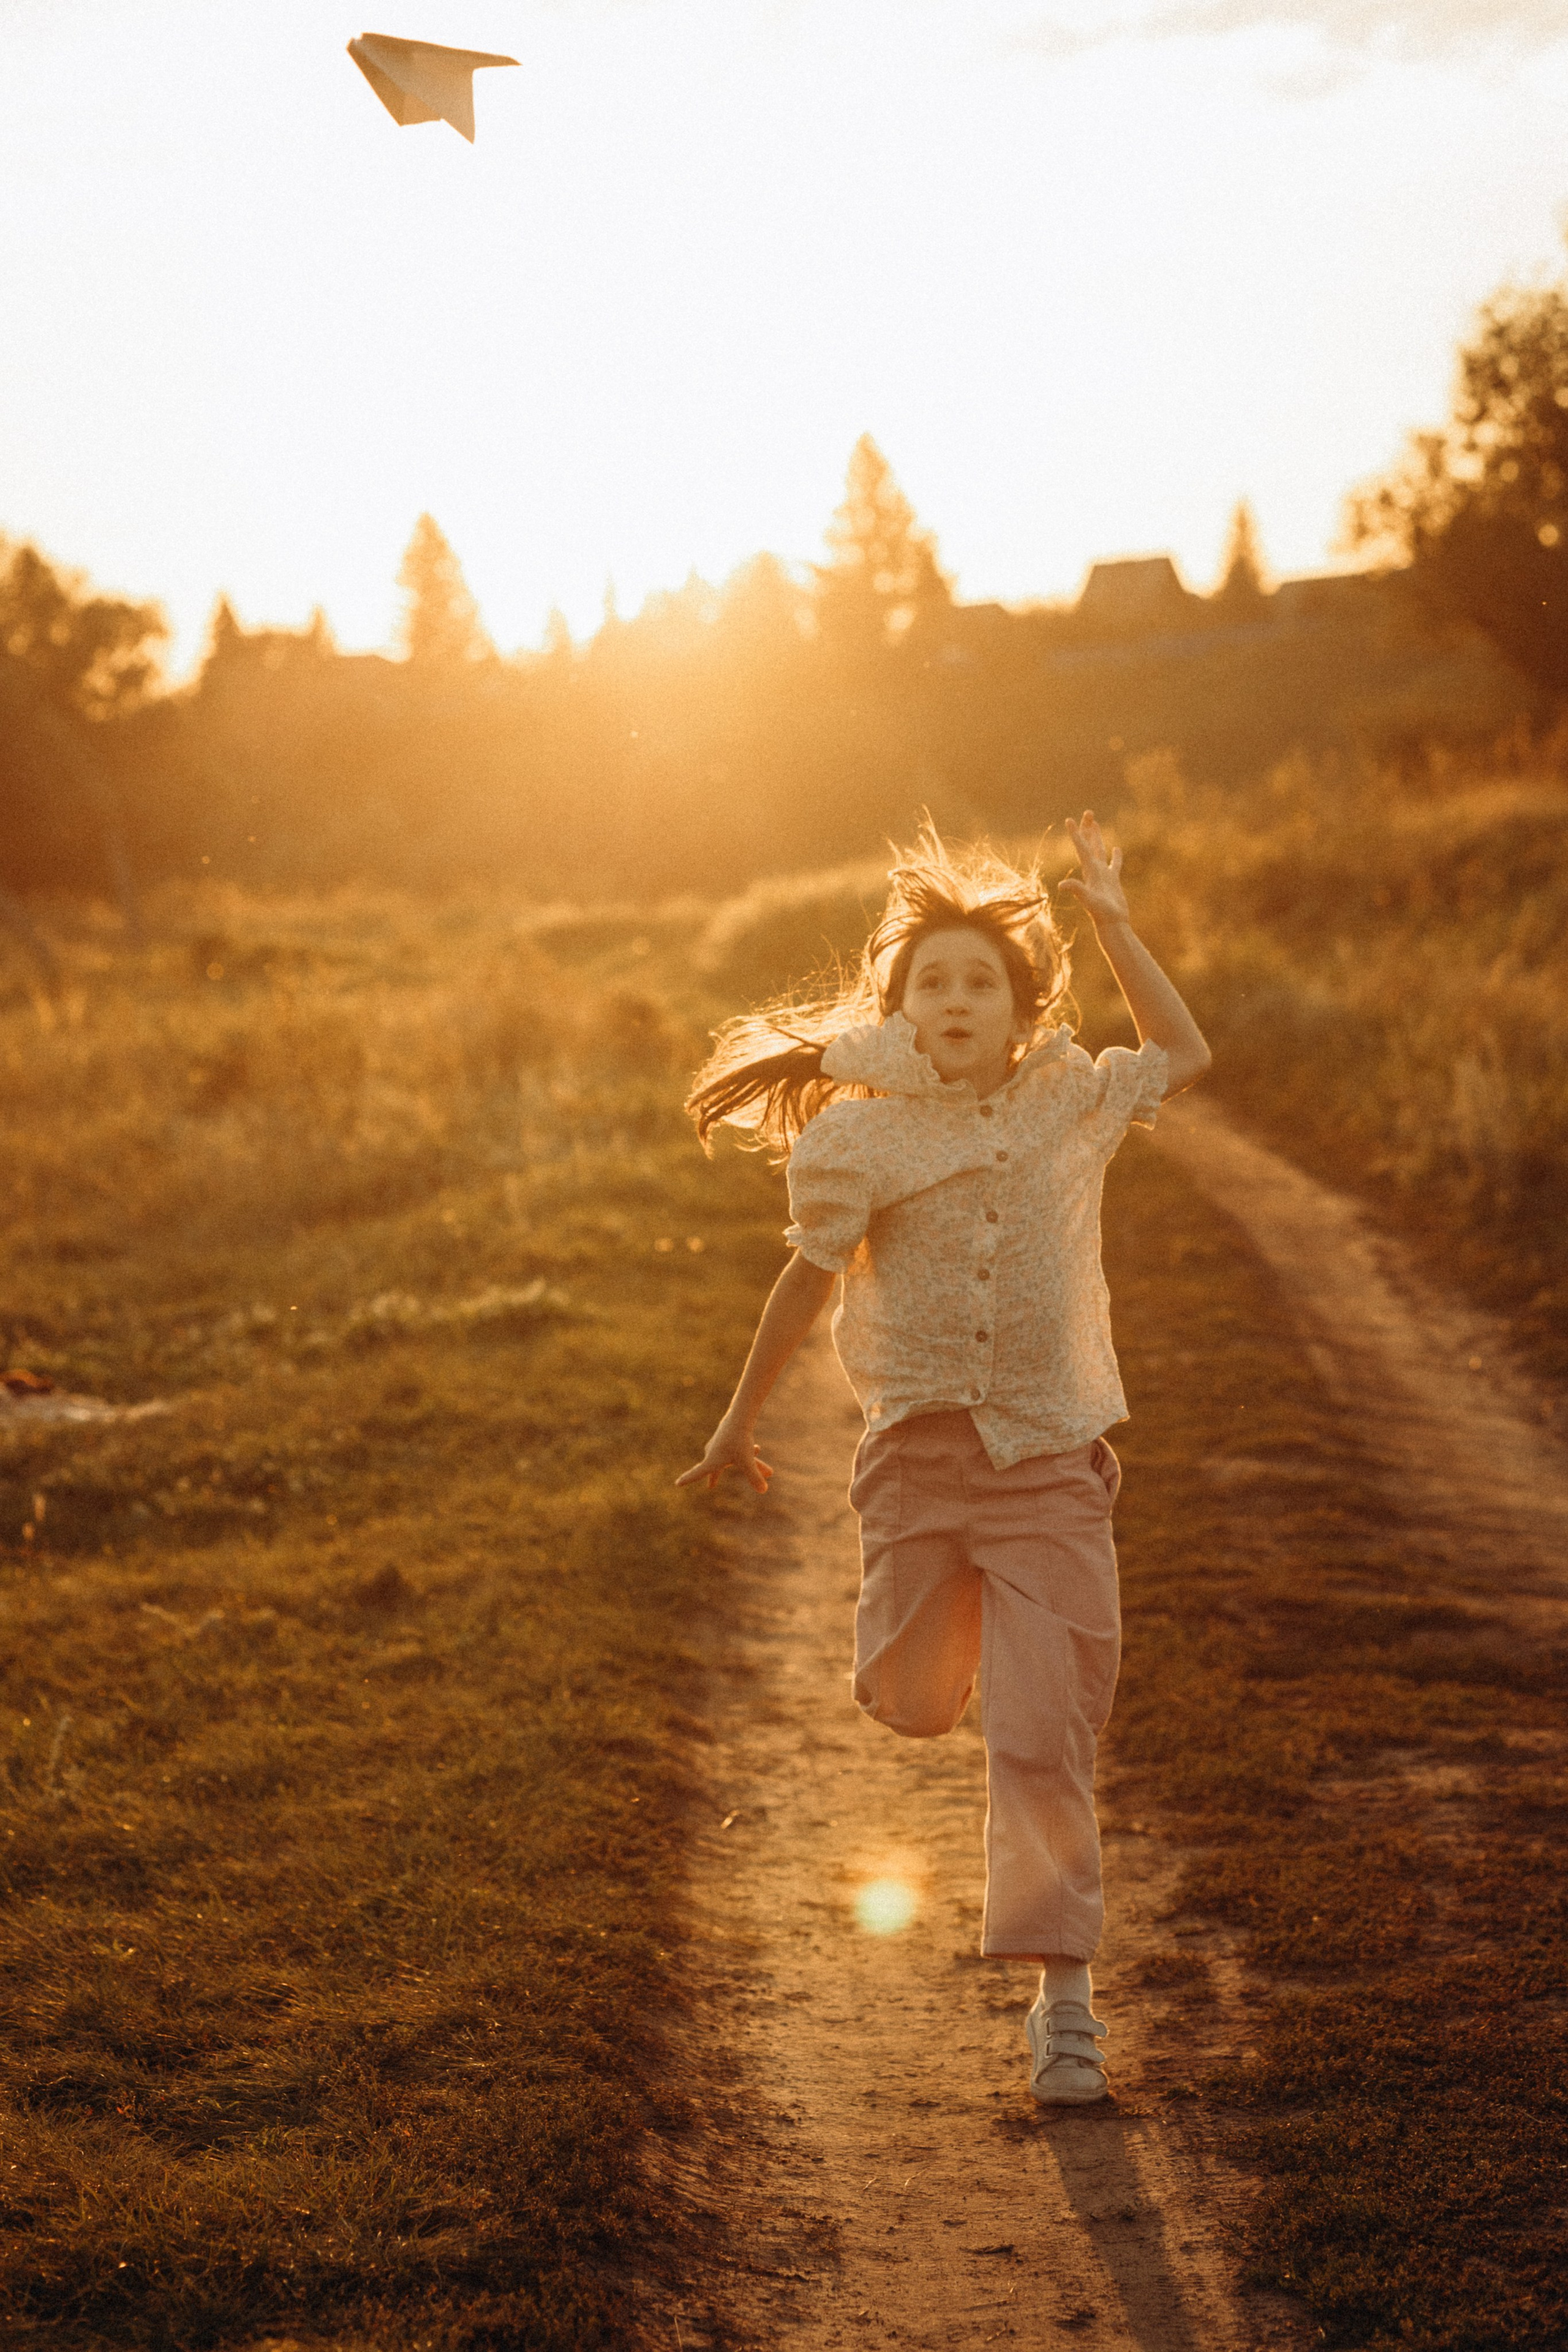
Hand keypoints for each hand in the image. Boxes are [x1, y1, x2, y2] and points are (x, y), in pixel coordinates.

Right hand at [675, 1414, 773, 1493]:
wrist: (739, 1416)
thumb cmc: (739, 1440)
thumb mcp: (748, 1461)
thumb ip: (754, 1476)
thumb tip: (763, 1490)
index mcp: (712, 1461)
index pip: (698, 1473)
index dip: (688, 1479)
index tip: (677, 1483)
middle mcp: (713, 1452)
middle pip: (718, 1469)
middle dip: (717, 1477)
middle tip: (711, 1486)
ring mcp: (719, 1443)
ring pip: (732, 1459)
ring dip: (745, 1464)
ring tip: (755, 1469)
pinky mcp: (727, 1436)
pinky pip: (738, 1449)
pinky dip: (748, 1452)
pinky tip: (757, 1449)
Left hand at [1058, 810, 1130, 929]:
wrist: (1112, 925)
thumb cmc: (1101, 913)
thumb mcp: (1089, 900)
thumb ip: (1077, 890)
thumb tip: (1062, 885)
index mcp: (1089, 871)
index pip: (1081, 848)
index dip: (1075, 834)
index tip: (1069, 819)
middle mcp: (1094, 871)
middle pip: (1089, 844)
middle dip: (1087, 828)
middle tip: (1088, 812)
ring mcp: (1103, 875)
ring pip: (1099, 850)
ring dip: (1097, 837)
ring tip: (1094, 823)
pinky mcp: (1112, 881)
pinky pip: (1114, 865)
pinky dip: (1115, 856)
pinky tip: (1116, 848)